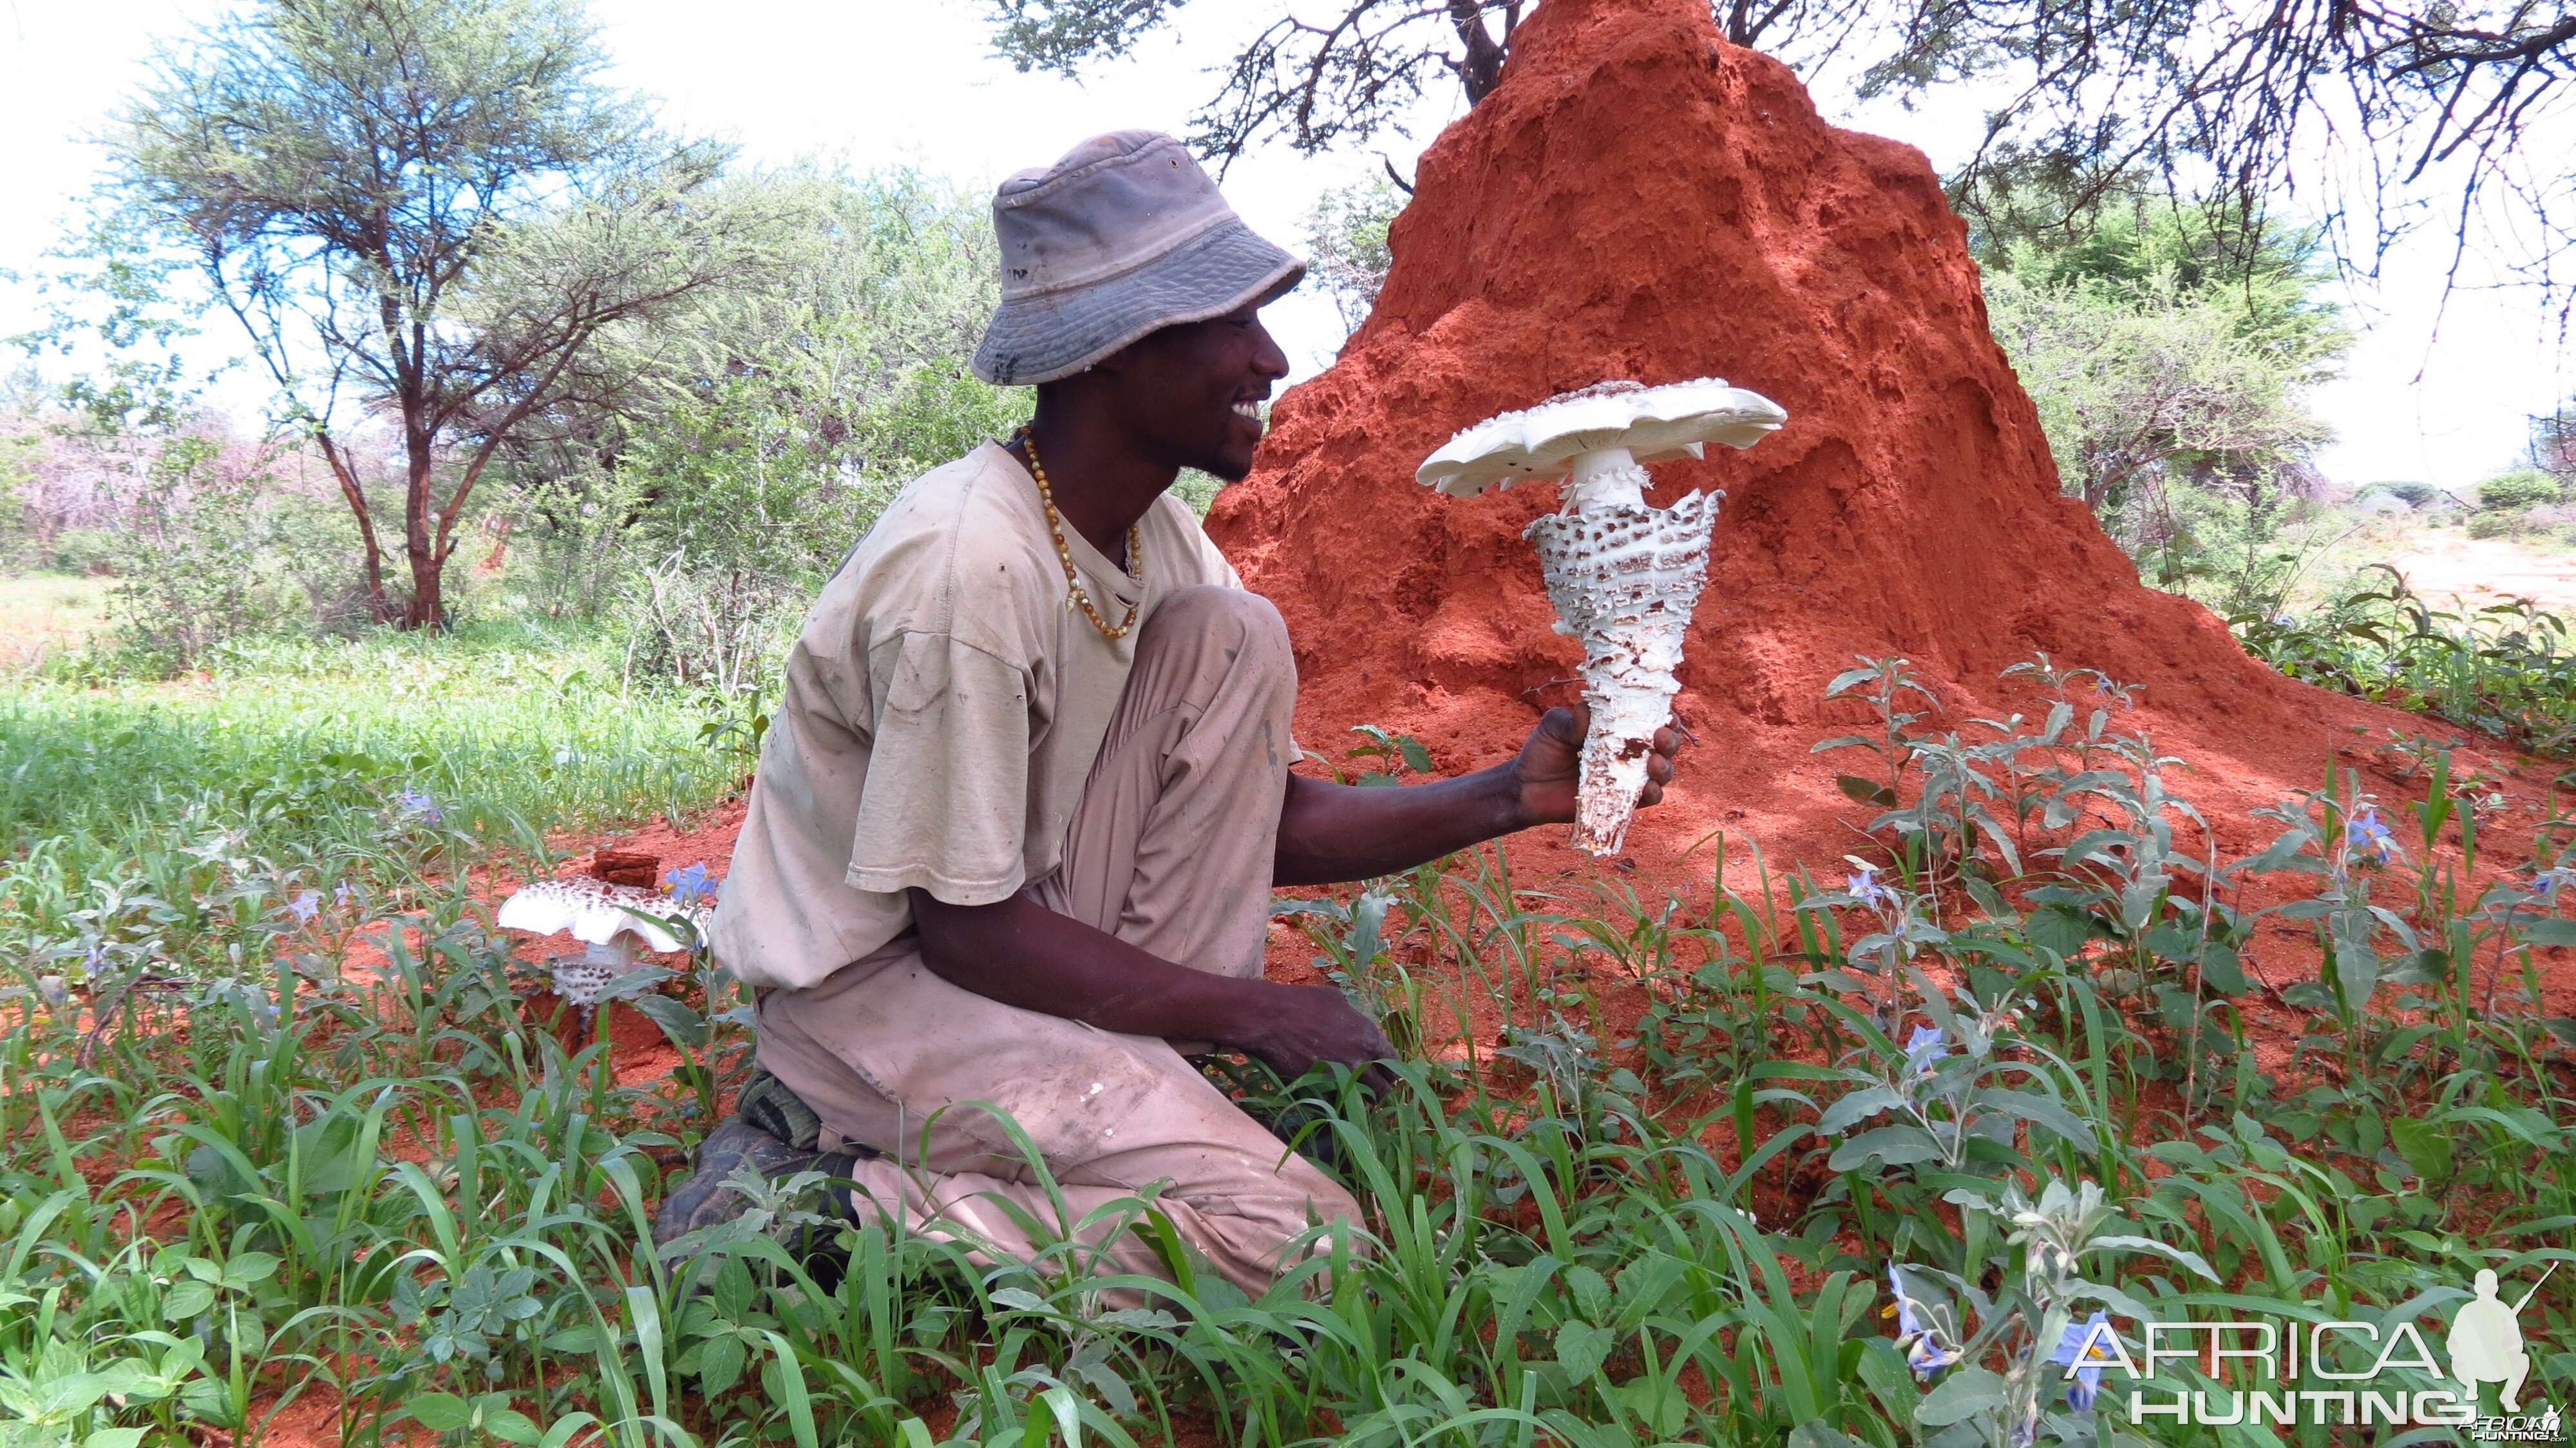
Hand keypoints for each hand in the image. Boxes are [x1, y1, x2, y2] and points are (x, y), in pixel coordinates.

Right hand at [1231, 983, 1399, 1091]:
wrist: (1271, 1020)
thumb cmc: (1303, 1003)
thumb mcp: (1335, 1000)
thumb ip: (1351, 1017)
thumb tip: (1353, 1023)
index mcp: (1368, 1036)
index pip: (1392, 1060)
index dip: (1390, 1068)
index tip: (1386, 1072)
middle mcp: (1359, 1059)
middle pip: (1382, 1086)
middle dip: (1381, 1089)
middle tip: (1376, 1091)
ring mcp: (1339, 1076)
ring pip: (1362, 1098)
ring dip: (1363, 1099)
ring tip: (1359, 1099)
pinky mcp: (1320, 1087)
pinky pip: (1337, 1099)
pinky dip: (1338, 1099)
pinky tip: (1334, 1095)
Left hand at [1510, 703, 1681, 827]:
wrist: (1526, 788)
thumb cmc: (1543, 751)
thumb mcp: (1554, 726)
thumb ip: (1571, 718)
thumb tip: (1587, 711)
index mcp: (1618, 729)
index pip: (1649, 719)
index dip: (1664, 715)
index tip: (1665, 713)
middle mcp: (1629, 753)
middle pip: (1664, 746)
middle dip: (1670, 739)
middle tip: (1660, 736)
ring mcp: (1628, 778)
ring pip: (1663, 773)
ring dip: (1666, 767)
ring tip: (1654, 763)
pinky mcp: (1622, 802)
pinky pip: (1648, 800)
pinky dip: (1654, 793)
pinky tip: (1649, 787)